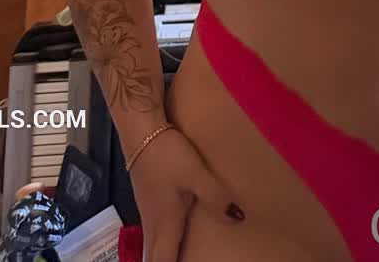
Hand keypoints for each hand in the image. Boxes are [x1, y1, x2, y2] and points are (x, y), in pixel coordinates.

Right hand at [130, 123, 243, 260]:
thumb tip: (237, 218)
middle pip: (152, 258)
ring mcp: (149, 212)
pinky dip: (163, 243)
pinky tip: (175, 236)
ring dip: (164, 255)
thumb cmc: (166, 154)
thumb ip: (215, 197)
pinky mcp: (150, 201)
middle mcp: (153, 224)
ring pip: (153, 246)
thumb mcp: (196, 174)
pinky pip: (155, 233)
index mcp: (164, 225)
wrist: (141, 130)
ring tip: (180, 256)